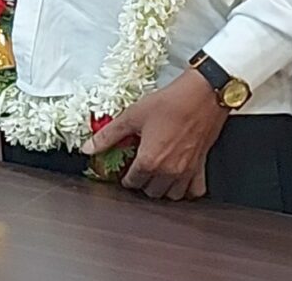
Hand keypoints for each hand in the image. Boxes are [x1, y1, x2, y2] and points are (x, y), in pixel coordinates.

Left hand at [82, 74, 228, 199]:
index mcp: (149, 161)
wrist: (202, 95)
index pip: (132, 182)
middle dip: (143, 184)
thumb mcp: (132, 116)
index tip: (124, 169)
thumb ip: (108, 135)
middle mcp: (168, 171)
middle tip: (139, 170)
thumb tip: (88, 148)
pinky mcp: (201, 166)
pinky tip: (180, 179)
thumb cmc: (170, 103)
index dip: (125, 176)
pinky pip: (195, 191)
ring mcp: (187, 171)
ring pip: (172, 195)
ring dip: (163, 189)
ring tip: (157, 175)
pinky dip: (187, 190)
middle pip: (151, 192)